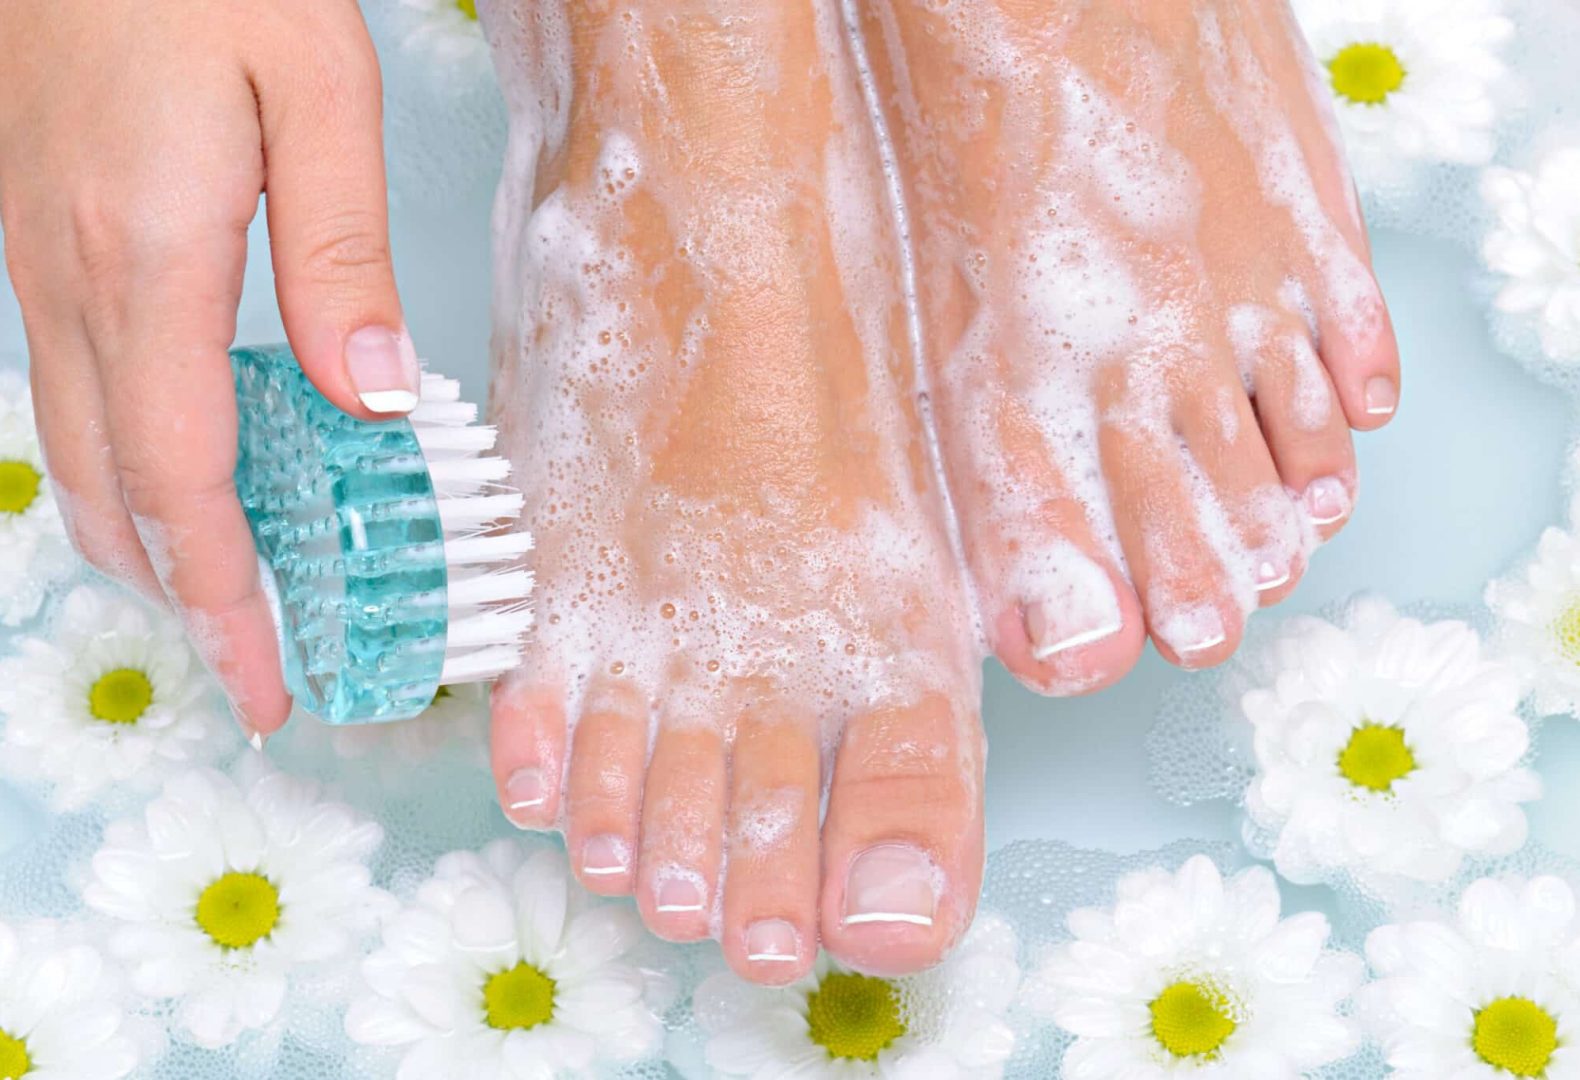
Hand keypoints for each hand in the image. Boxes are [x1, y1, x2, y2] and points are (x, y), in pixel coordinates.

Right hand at [0, 0, 415, 737]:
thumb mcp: (317, 90)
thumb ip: (343, 255)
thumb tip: (375, 403)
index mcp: (148, 255)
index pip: (184, 480)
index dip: (226, 596)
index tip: (268, 680)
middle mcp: (72, 278)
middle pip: (114, 493)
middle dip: (186, 600)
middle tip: (254, 673)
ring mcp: (40, 262)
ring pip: (78, 453)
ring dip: (148, 544)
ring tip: (224, 600)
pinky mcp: (43, 239)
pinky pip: (76, 392)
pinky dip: (128, 471)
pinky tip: (186, 482)